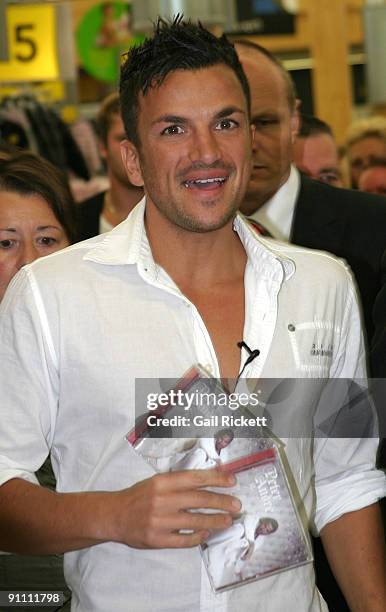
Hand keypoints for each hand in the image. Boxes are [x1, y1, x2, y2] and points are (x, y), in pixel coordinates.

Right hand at [110, 469, 240, 548]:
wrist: (114, 515)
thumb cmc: (139, 496)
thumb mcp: (156, 482)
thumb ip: (179, 482)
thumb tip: (209, 481)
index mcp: (162, 482)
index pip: (194, 478)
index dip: (216, 479)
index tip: (232, 481)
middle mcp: (161, 500)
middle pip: (198, 499)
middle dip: (221, 502)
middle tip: (237, 504)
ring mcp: (159, 521)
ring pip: (194, 521)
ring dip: (214, 521)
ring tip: (228, 520)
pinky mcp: (157, 540)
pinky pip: (183, 540)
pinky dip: (197, 537)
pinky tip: (207, 534)